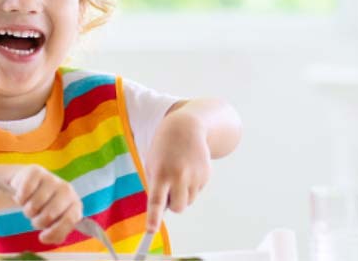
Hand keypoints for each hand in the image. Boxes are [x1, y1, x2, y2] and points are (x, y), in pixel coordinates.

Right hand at [10, 165, 82, 243]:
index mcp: (75, 204)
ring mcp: (52, 179)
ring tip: (30, 205)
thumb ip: (55, 234)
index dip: (54, 231)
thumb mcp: (53, 222)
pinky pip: (24, 194)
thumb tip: (45, 238)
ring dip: (28, 211)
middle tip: (36, 217)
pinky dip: (20, 199)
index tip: (42, 236)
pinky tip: (24, 195)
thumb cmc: (44, 207)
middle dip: (37, 221)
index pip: (69, 220)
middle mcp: (67, 189)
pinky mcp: (36, 171)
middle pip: (49, 215)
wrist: (29, 184)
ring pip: (34, 205)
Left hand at [144, 109, 211, 231]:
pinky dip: (191, 186)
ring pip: (188, 201)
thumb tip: (163, 209)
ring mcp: (194, 175)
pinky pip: (196, 192)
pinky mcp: (206, 174)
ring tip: (178, 174)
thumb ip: (156, 186)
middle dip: (173, 205)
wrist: (185, 128)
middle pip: (178, 208)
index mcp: (160, 172)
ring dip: (182, 195)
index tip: (151, 230)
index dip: (153, 217)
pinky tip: (188, 169)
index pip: (156, 200)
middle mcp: (178, 175)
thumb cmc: (163, 148)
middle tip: (169, 190)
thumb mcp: (152, 163)